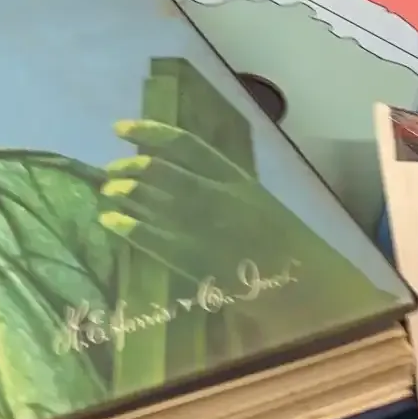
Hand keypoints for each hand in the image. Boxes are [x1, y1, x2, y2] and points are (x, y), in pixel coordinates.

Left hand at [99, 119, 383, 330]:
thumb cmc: (287, 250)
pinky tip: (110, 221)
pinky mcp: (197, 261)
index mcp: (238, 180)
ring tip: (108, 191)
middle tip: (111, 169)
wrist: (309, 290)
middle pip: (163, 172)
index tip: (120, 128)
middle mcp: (219, 198)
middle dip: (131, 167)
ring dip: (125, 194)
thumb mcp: (258, 207)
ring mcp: (207, 229)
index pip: (186, 146)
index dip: (149, 133)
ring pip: (154, 202)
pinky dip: (129, 228)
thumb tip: (181, 176)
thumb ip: (224, 191)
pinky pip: (154, 240)